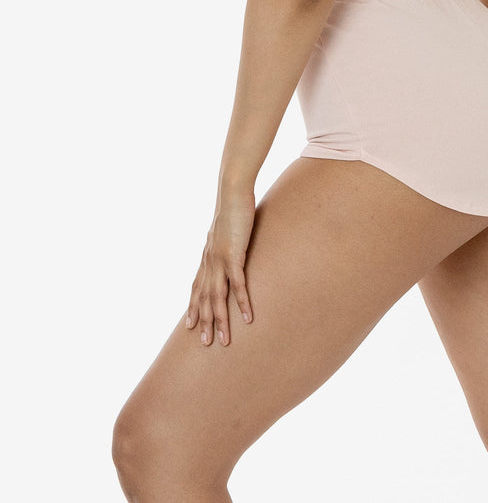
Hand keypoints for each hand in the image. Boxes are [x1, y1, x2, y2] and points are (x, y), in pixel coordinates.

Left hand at [185, 190, 255, 345]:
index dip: (193, 306)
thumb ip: (225, 240)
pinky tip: (247, 317)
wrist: (232, 193)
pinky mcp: (234, 256)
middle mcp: (209, 261)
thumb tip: (228, 244)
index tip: (190, 325)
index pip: (196, 286)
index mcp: (207, 256)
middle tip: (205, 343)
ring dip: (221, 320)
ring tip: (223, 340)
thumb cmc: (231, 207)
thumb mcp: (225, 228)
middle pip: (204, 298)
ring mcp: (220, 260)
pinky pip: (237, 285)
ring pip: (217, 297)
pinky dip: (241, 303)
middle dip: (204, 321)